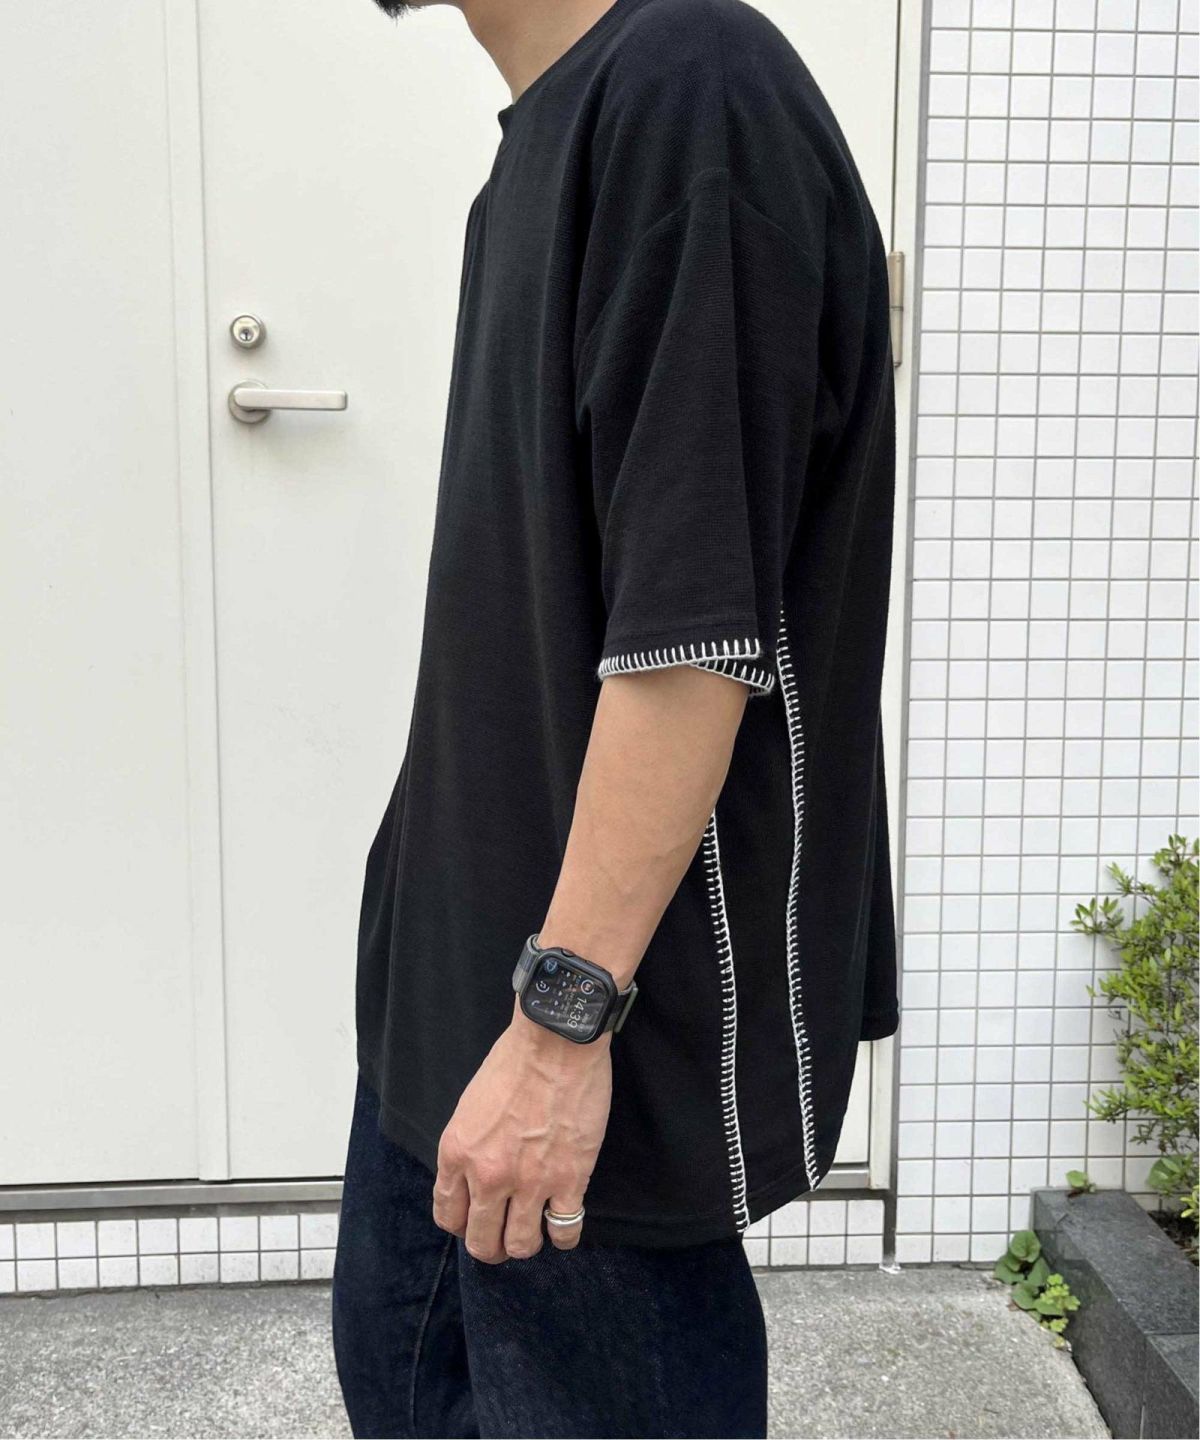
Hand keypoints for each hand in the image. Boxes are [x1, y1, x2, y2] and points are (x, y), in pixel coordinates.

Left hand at [433, 1002, 612, 1261]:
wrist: (556, 1042)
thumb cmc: (514, 1061)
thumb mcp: (470, 1106)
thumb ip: (468, 1147)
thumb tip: (474, 1177)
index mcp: (457, 1153)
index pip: (447, 1215)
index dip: (462, 1225)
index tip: (474, 1220)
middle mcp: (487, 1175)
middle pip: (481, 1242)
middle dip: (491, 1245)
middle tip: (504, 1234)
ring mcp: (530, 1182)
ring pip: (520, 1245)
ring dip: (525, 1244)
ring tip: (534, 1230)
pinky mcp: (569, 1179)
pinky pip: (565, 1232)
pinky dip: (563, 1236)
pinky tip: (563, 1223)